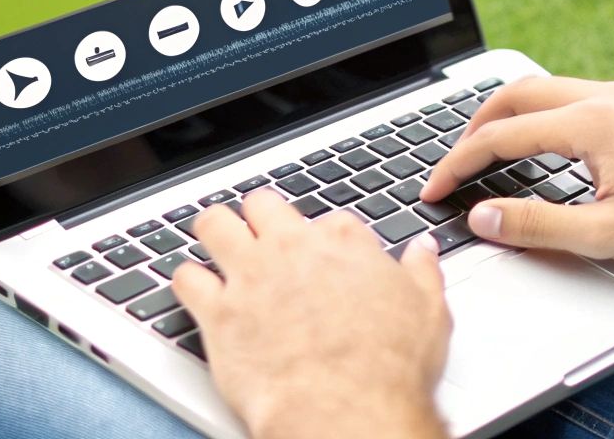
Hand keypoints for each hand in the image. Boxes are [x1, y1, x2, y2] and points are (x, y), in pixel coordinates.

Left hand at [171, 190, 450, 438]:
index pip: (326, 219)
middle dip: (259, 218)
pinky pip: (185, 278)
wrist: (344, 408)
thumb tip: (423, 251)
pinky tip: (194, 289)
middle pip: (262, 205)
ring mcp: (251, 276)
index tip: (323, 254)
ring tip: (216, 243)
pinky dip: (187, 282)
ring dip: (215, 232)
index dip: (323, 238)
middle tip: (260, 237)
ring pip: (215, 224)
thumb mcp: (429, 312)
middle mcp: (292, 248)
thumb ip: (423, 272)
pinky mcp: (217, 312)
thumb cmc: (387, 367)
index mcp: (343, 242)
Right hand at [420, 77, 613, 264]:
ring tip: (485, 152)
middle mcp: (605, 97)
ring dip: (508, 116)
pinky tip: (540, 146)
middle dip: (473, 125)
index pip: (502, 137)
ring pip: (545, 89)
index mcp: (591, 122)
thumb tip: (484, 217)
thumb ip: (538, 226)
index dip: (458, 164)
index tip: (435, 190)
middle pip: (516, 94)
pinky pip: (572, 96)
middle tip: (451, 162)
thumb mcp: (608, 234)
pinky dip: (540, 115)